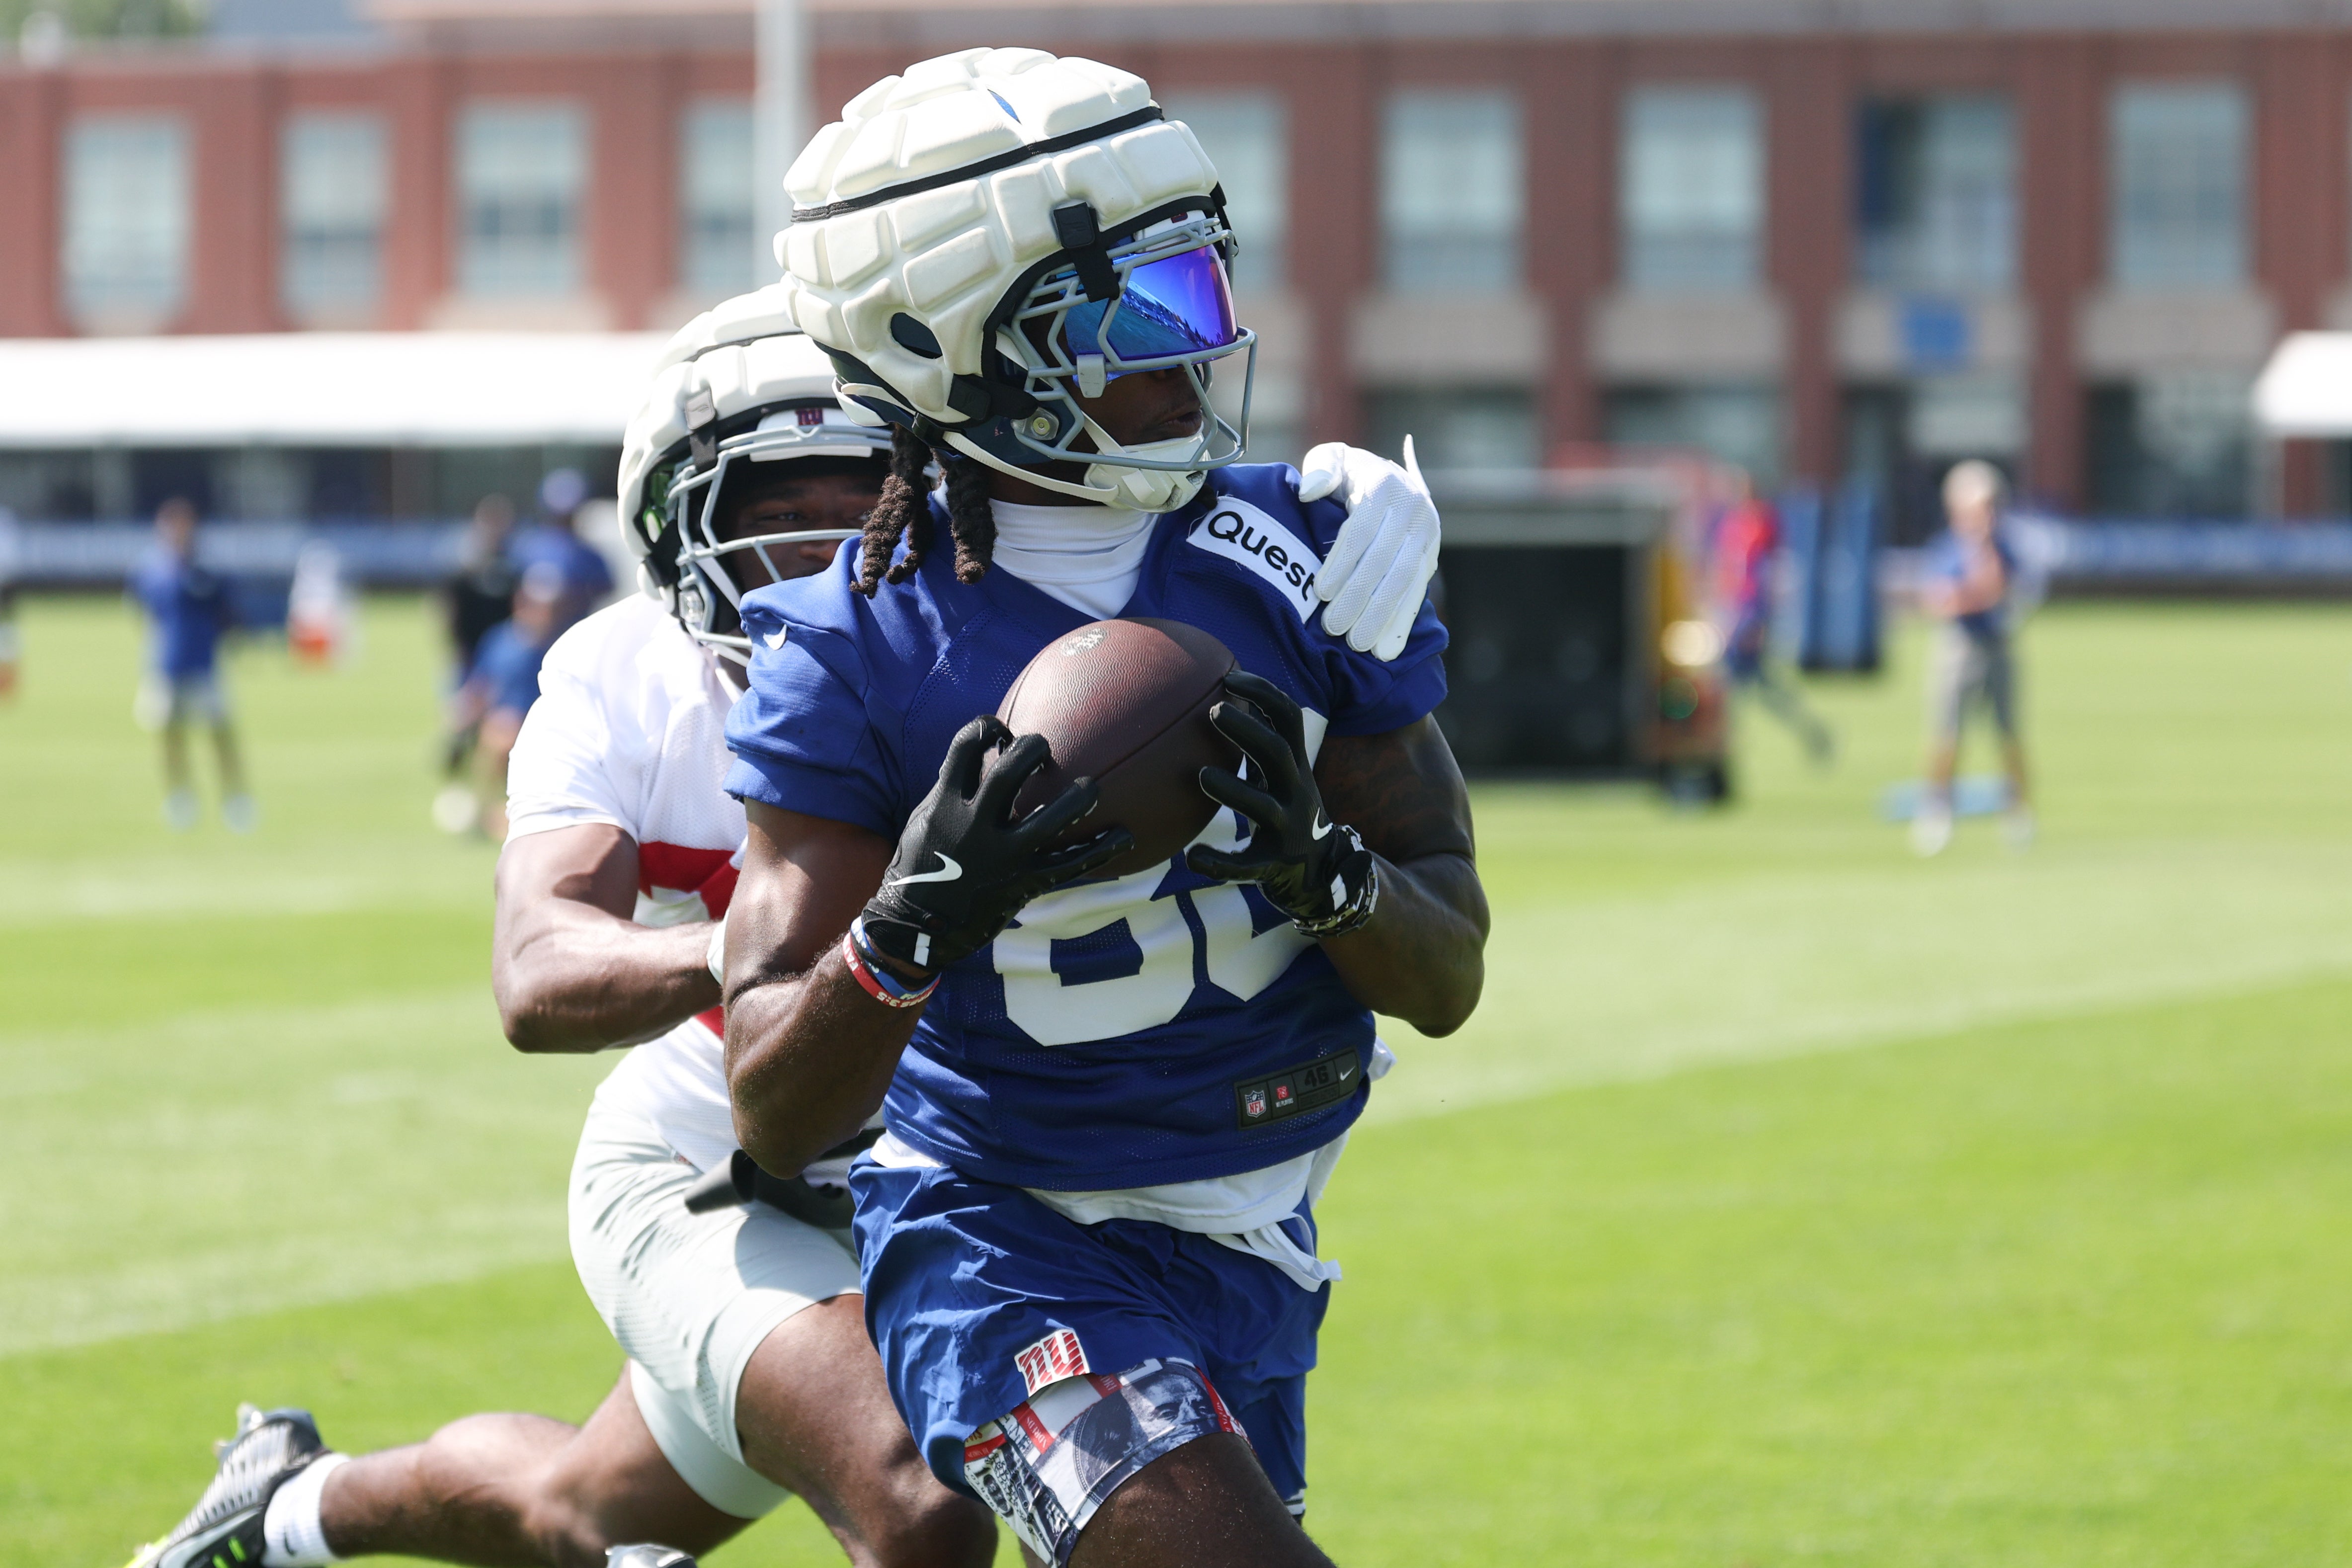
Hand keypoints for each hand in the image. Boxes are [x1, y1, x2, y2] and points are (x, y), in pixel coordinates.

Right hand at [859, 715, 1132, 973]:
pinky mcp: (1024, 883)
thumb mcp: (923, 820)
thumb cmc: (918, 868)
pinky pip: (1073, 864)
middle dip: (1034, 748)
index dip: (987, 728)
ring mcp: (1003, 855)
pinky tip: (1125, 835)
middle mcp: (975, 824)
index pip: (967, 745)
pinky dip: (1103, 848)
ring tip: (1091, 787)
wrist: (914, 929)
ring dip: (1080, 796)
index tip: (1000, 732)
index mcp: (945, 802)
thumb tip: (982, 759)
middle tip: (1044, 751)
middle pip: (1013, 769)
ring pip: (1054, 817)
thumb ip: (951, 790)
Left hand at [1184, 671, 1378, 937]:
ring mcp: (1287, 829)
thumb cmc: (1286, 812)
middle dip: (1249, 730)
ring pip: (1264, 807)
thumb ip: (1259, 742)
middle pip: (1278, 752)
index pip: (1287, 717)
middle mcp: (1296, 792)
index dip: (1263, 693)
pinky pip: (1246, 866)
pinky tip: (1193, 856)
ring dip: (1234, 790)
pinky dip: (1220, 862)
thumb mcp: (1279, 774)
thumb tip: (1219, 695)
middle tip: (1213, 711)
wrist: (1322, 874)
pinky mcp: (1273, 865)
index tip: (1229, 678)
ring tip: (1202, 775)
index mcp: (1295, 765)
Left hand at [1294, 435, 1439, 661]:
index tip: (1319, 592)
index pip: (1361, 529)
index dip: (1341, 561)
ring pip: (1404, 581)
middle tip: (1333, 627)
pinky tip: (1386, 650)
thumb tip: (1309, 491)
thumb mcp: (1332, 458)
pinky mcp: (1431, 558)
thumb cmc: (1349, 474)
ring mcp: (1427, 535)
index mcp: (1385, 485)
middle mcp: (1412, 509)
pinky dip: (1402, 623)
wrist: (1392, 478)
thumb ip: (1320, 469)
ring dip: (1382, 616)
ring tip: (1358, 645)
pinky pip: (1417, 593)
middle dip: (1359, 597)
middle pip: (1384, 560)